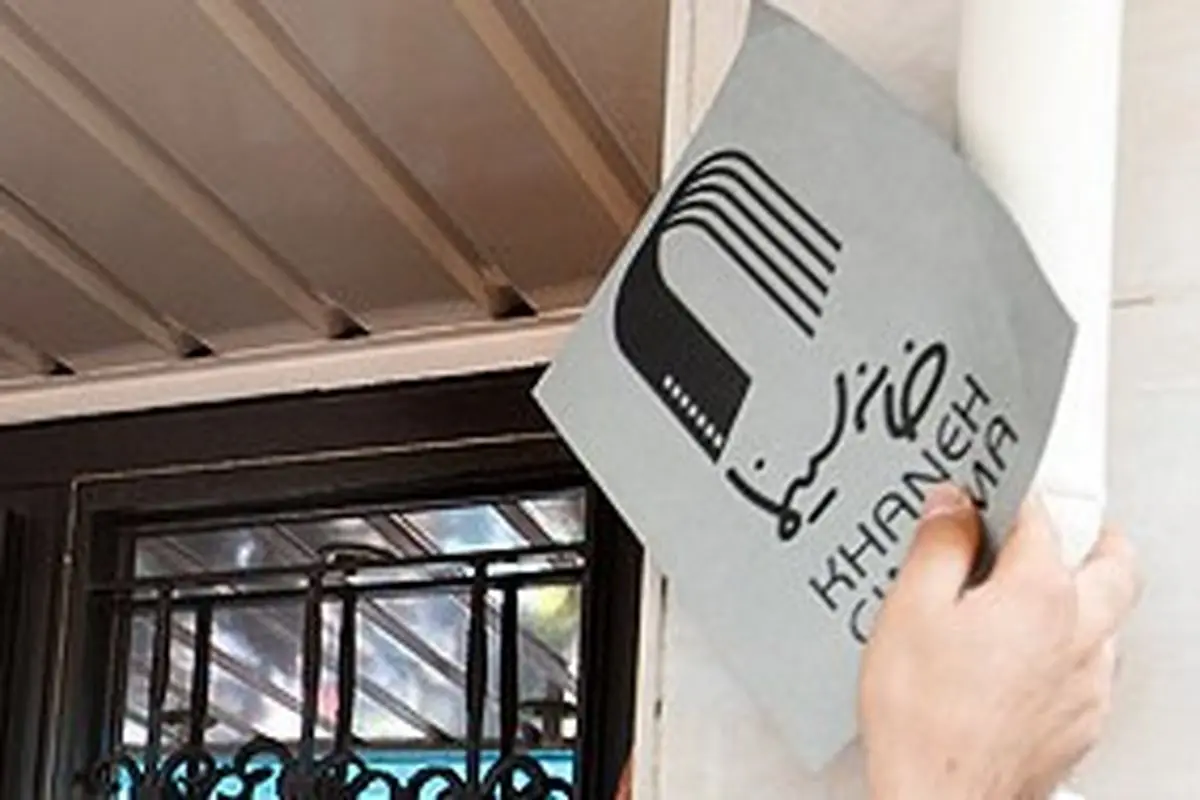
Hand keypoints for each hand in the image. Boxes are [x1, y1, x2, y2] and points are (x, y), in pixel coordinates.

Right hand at [859, 484, 1140, 799]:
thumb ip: (937, 546)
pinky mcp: (1081, 725)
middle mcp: (1080, 636)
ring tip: (1035, 594)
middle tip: (1062, 526)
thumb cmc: (925, 717)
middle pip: (1114, 564)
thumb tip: (952, 508)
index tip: (986, 494)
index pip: (1039, 517)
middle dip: (1092, 536)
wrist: (939, 798)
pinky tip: (1028, 659)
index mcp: (1040, 594)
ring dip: (1083, 598)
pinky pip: (1093, 672)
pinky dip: (1071, 652)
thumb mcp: (908, 608)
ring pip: (1111, 622)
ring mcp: (1088, 686)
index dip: (1008, 496)